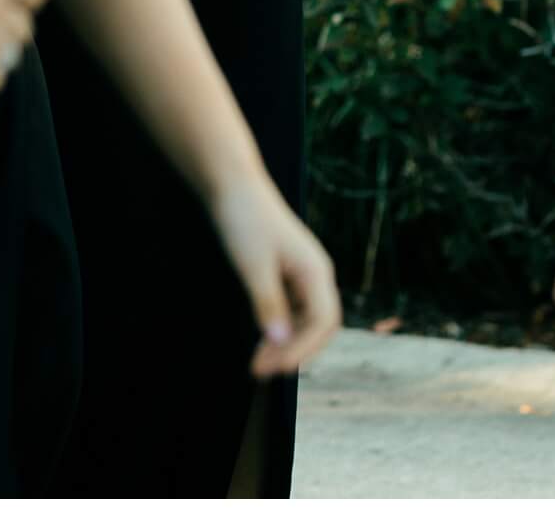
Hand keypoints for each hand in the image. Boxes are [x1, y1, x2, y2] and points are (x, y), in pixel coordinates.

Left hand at [206, 176, 340, 378]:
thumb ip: (268, 304)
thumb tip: (279, 342)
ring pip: (304, 319)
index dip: (303, 349)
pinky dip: (278, 326)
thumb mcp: (253, 266)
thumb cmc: (244, 219)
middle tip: (261, 371)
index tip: (275, 368)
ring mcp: (301, 272)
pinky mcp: (285, 270)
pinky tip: (260, 338)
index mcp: (316, 271)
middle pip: (318, 325)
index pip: (323, 322)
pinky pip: (291, 307)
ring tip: (259, 362)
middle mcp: (315, 274)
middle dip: (293, 351)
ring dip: (285, 342)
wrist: (231, 183)